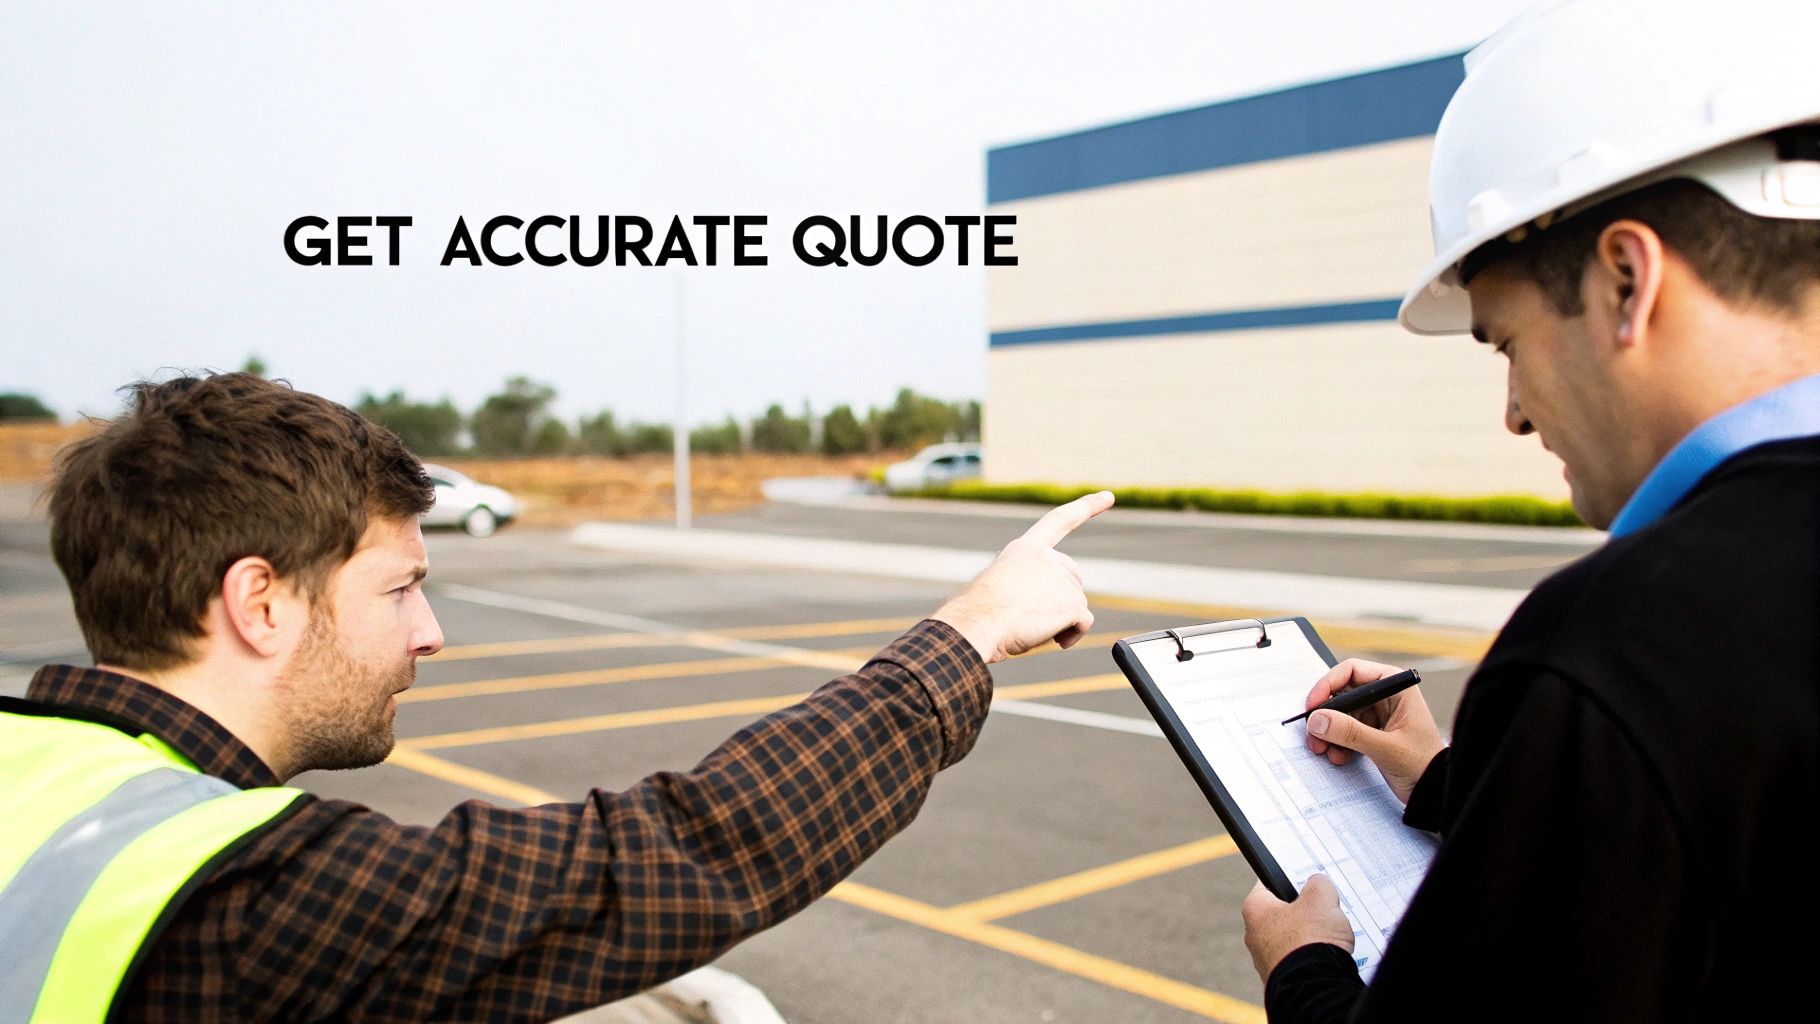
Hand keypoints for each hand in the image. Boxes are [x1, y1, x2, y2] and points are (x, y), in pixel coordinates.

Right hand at [932, 491, 1113, 663]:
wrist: (975, 626)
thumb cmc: (978, 614)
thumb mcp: (998, 585)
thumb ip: (1026, 582)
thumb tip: (1045, 602)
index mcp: (1025, 549)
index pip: (1061, 520)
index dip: (1087, 507)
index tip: (1109, 497)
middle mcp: (1046, 557)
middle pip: (1072, 579)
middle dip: (1062, 600)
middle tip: (1031, 616)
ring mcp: (1061, 578)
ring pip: (1075, 605)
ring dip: (1059, 621)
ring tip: (1028, 626)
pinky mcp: (1072, 601)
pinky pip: (1083, 622)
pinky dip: (1072, 634)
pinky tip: (1054, 639)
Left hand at [1241, 875, 1354, 983]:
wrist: (1314, 988)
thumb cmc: (1311, 939)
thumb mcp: (1321, 899)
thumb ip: (1319, 884)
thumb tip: (1318, 884)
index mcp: (1255, 910)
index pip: (1268, 884)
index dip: (1289, 878)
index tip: (1305, 878)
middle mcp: (1255, 935)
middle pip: (1284, 912)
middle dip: (1306, 910)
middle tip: (1325, 908)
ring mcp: (1267, 960)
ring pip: (1294, 938)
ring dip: (1312, 936)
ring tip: (1331, 935)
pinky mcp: (1282, 978)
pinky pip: (1301, 960)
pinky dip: (1314, 957)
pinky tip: (1329, 956)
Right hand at [1302, 658, 1444, 804]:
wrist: (1435, 792)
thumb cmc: (1424, 764)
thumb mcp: (1386, 748)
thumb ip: (1350, 732)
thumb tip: (1317, 720)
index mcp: (1394, 687)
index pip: (1352, 671)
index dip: (1328, 684)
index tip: (1313, 705)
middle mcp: (1384, 696)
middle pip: (1341, 693)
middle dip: (1325, 714)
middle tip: (1313, 733)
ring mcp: (1377, 714)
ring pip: (1339, 714)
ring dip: (1328, 732)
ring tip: (1323, 749)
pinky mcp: (1371, 733)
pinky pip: (1344, 731)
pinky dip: (1336, 743)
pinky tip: (1339, 756)